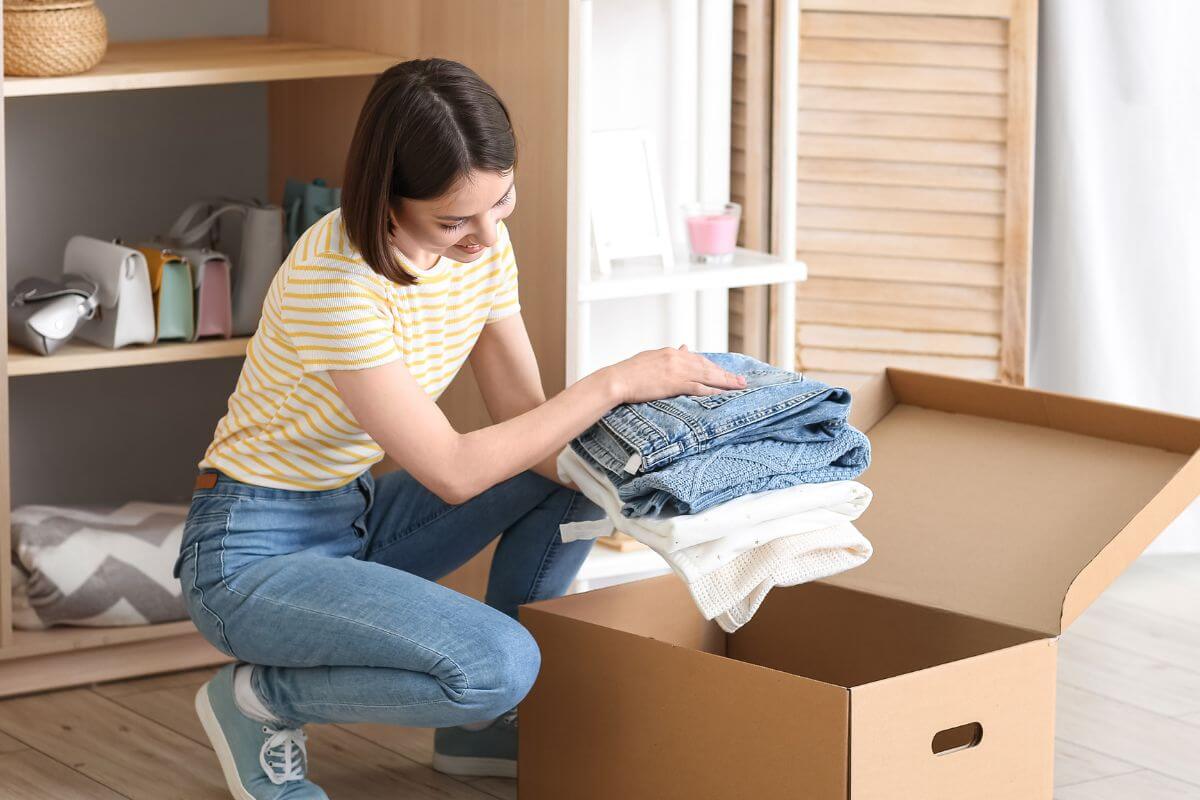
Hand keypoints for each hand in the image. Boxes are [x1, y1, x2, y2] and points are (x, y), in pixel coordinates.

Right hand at [600, 345, 747, 404]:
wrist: (617, 379)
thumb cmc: (628, 372)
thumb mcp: (651, 358)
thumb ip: (669, 355)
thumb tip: (685, 348)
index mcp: (671, 352)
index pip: (698, 359)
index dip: (713, 367)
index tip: (724, 372)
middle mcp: (677, 358)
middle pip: (707, 366)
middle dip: (725, 374)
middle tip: (741, 380)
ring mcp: (677, 370)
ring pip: (708, 375)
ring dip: (726, 381)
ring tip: (739, 386)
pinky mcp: (675, 383)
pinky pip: (699, 387)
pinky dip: (714, 390)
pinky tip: (723, 394)